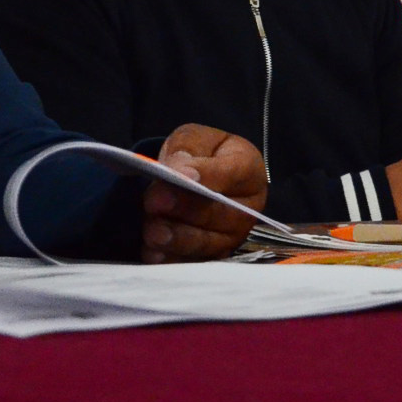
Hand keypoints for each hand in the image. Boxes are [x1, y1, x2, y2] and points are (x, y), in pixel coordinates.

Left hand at [142, 124, 266, 262]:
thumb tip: (177, 171)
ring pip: (208, 242)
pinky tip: (153, 253)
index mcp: (249, 170)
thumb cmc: (200, 155)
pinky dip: (172, 260)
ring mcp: (233, 236)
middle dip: (184, 209)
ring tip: (152, 231)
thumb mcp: (194, 138)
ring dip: (177, 238)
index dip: (205, 176)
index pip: (231, 174)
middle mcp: (248, 208)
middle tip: (153, 202)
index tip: (175, 174)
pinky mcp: (214, 256)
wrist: (198, 177)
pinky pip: (195, 263)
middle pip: (220, 213)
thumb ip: (187, 149)